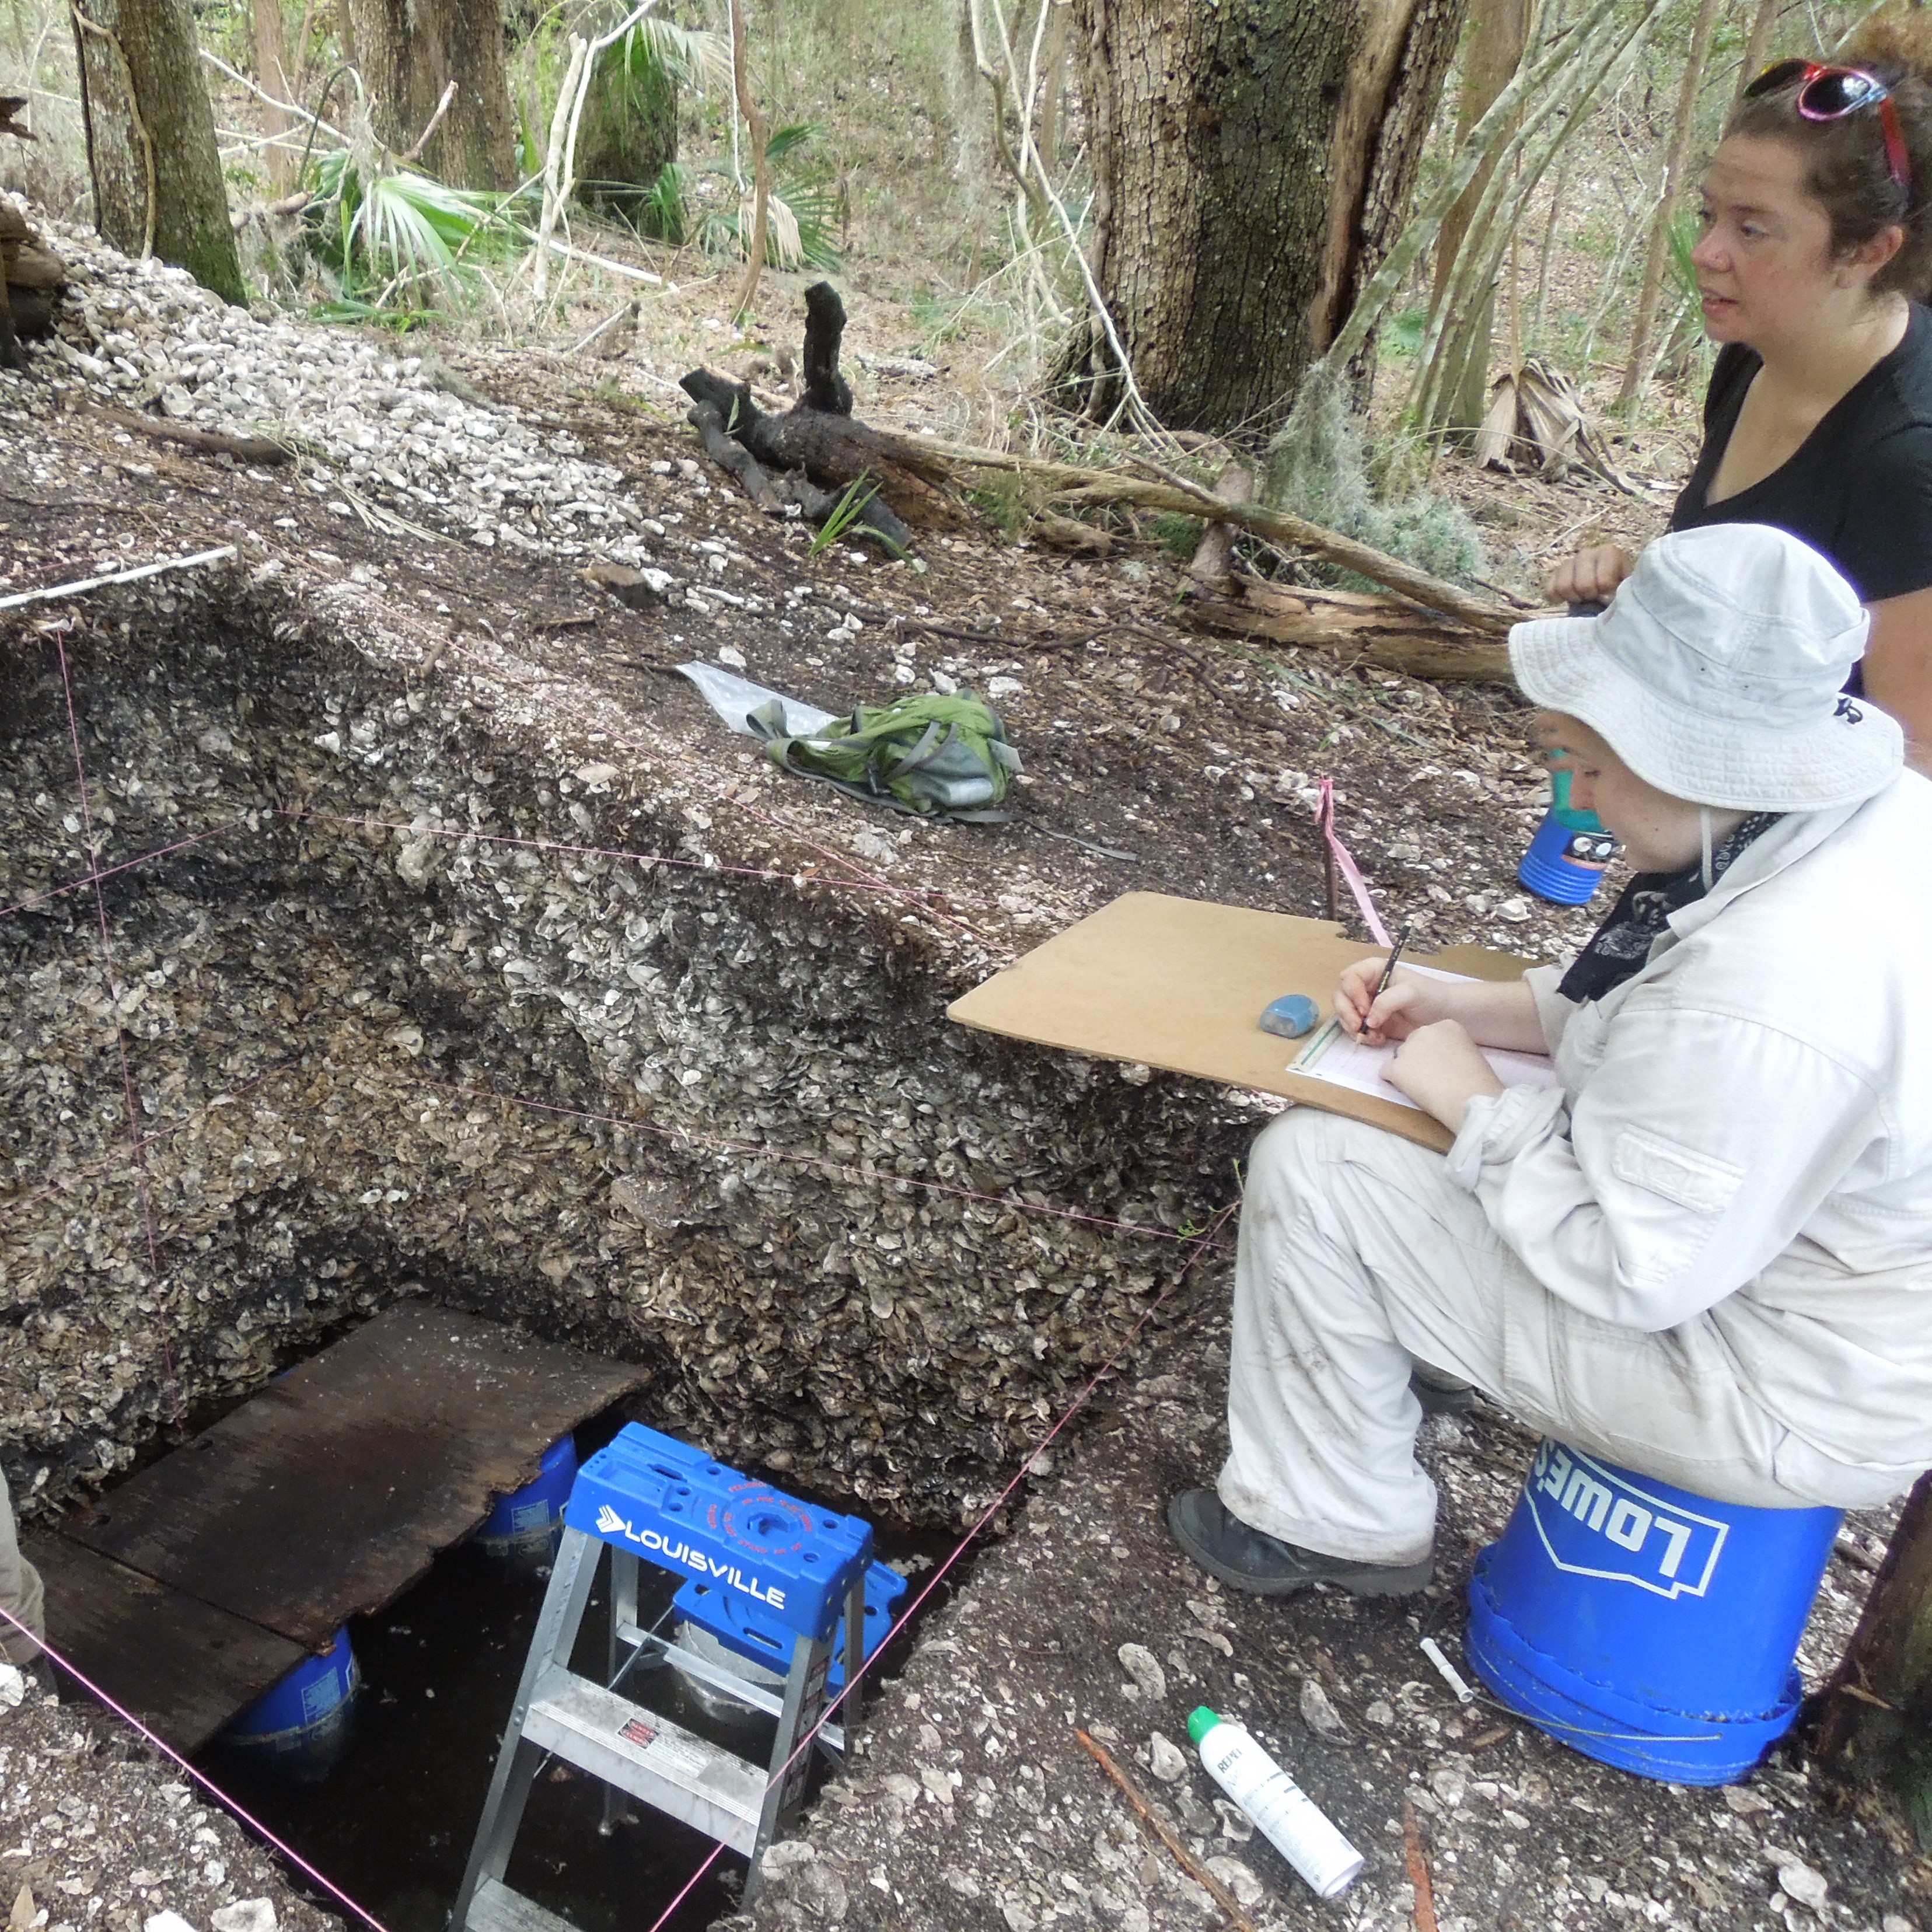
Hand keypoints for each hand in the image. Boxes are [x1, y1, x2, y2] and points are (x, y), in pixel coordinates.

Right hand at [1336, 959, 1452, 1044]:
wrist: (1444, 1016)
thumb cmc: (1431, 995)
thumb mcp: (1412, 992)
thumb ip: (1388, 1001)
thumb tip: (1369, 1019)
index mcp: (1374, 971)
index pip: (1350, 977)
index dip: (1352, 993)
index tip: (1364, 1008)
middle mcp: (1366, 987)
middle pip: (1341, 997)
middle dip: (1347, 1013)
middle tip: (1359, 1027)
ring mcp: (1366, 1006)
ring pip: (1344, 1016)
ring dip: (1354, 1028)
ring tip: (1373, 1036)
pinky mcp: (1371, 1024)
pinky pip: (1356, 1031)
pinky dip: (1363, 1037)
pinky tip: (1377, 1040)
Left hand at [1383, 1020, 1504, 1132]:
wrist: (1470, 1099)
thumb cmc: (1477, 1081)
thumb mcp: (1469, 1053)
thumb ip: (1452, 1048)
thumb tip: (1441, 1058)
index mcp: (1446, 1025)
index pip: (1430, 1036)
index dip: (1435, 1053)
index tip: (1444, 1065)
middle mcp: (1424, 1031)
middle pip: (1413, 1044)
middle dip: (1419, 1059)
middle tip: (1432, 1078)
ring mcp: (1407, 1048)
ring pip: (1400, 1058)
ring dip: (1407, 1071)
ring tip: (1423, 1087)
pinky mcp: (1395, 1067)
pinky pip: (1386, 1071)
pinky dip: (1394, 1081)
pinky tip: (1408, 1090)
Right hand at [1542, 544, 1636, 606]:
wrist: (1609, 593)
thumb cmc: (1622, 591)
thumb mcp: (1628, 590)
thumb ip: (1622, 593)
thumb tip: (1607, 598)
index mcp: (1609, 553)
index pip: (1603, 581)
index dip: (1606, 594)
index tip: (1612, 594)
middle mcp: (1587, 553)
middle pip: (1582, 585)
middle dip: (1589, 596)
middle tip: (1597, 597)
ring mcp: (1569, 562)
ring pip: (1563, 587)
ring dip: (1574, 598)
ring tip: (1585, 598)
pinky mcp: (1556, 574)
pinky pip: (1550, 589)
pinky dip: (1557, 599)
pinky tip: (1569, 599)